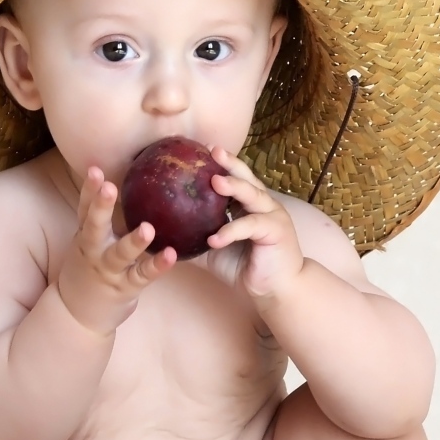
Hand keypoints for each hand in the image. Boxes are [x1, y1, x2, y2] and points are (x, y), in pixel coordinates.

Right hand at [56, 166, 176, 333]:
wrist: (77, 315)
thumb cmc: (90, 270)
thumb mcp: (89, 243)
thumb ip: (102, 219)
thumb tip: (122, 184)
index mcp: (85, 237)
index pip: (85, 209)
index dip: (89, 190)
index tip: (94, 169)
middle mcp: (93, 252)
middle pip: (94, 227)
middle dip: (101, 207)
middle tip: (109, 187)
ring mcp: (108, 271)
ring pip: (119, 254)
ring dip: (133, 241)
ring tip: (148, 228)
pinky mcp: (124, 288)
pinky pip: (142, 276)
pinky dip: (156, 266)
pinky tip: (172, 255)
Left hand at [200, 146, 304, 302]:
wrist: (275, 290)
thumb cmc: (246, 268)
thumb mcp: (214, 251)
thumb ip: (195, 239)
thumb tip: (163, 236)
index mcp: (249, 205)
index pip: (236, 179)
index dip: (222, 165)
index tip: (203, 150)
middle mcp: (263, 205)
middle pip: (247, 178)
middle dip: (230, 164)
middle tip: (212, 151)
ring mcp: (273, 216)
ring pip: (253, 195)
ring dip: (234, 187)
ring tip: (214, 181)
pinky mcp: (277, 231)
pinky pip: (251, 226)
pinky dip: (232, 230)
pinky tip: (214, 238)